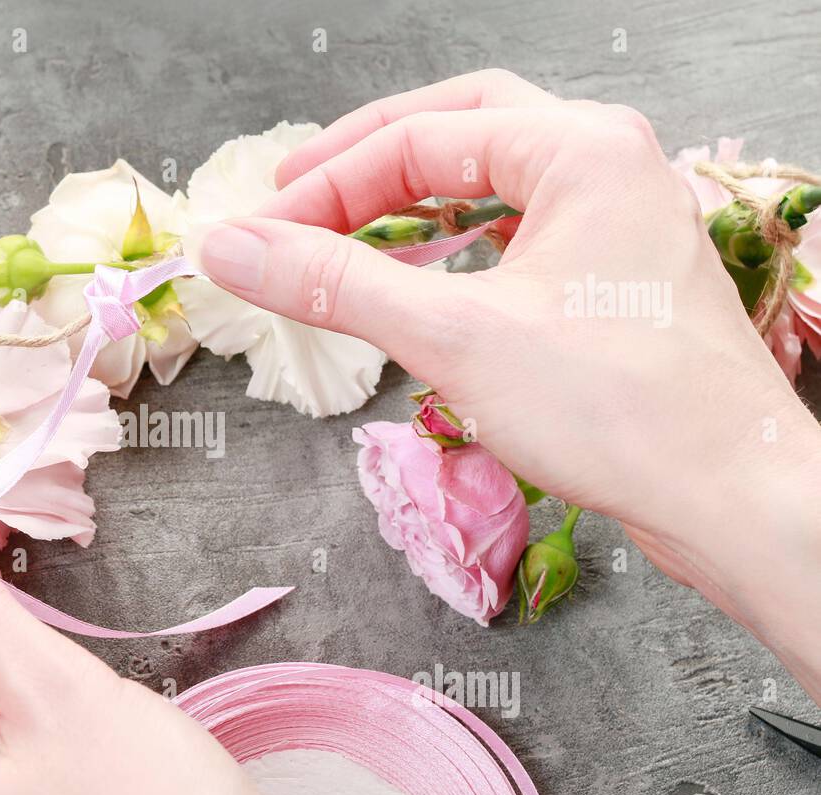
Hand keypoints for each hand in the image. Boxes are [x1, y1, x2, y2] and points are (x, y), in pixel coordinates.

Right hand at [193, 70, 820, 696]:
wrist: (730, 496)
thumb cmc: (614, 408)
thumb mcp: (454, 336)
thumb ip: (335, 285)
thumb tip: (232, 251)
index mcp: (579, 149)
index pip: (419, 138)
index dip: (323, 187)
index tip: (257, 234)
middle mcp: (608, 166)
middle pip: (462, 131)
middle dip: (370, 163)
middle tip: (297, 196)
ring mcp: (619, 222)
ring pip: (494, 183)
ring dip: (413, 204)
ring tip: (344, 234)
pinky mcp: (617, 279)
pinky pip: (518, 236)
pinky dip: (456, 248)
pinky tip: (422, 281)